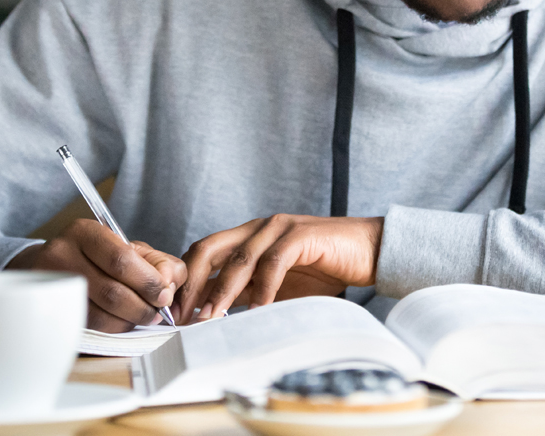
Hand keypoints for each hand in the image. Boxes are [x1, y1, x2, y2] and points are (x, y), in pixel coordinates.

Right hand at [6, 218, 186, 332]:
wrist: (49, 267)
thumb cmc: (98, 257)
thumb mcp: (128, 248)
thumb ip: (157, 262)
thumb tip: (171, 284)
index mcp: (85, 232)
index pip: (121, 260)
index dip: (148, 282)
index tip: (165, 294)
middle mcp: (62, 255)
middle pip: (111, 291)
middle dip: (142, 306)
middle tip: (157, 312)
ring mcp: (54, 286)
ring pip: (100, 316)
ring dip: (129, 321)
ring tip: (142, 317)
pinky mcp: (52, 311)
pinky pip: (89, 328)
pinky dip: (113, 329)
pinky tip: (122, 322)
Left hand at [176, 215, 383, 323]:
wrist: (369, 252)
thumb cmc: (324, 269)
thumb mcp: (277, 285)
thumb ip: (247, 292)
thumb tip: (211, 312)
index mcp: (248, 236)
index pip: (204, 252)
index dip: (186, 280)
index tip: (174, 312)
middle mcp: (259, 227)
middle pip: (210, 248)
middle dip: (192, 283)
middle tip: (183, 315)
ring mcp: (279, 228)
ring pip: (239, 258)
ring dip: (222, 290)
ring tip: (211, 317)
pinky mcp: (302, 235)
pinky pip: (274, 263)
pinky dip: (262, 288)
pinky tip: (257, 310)